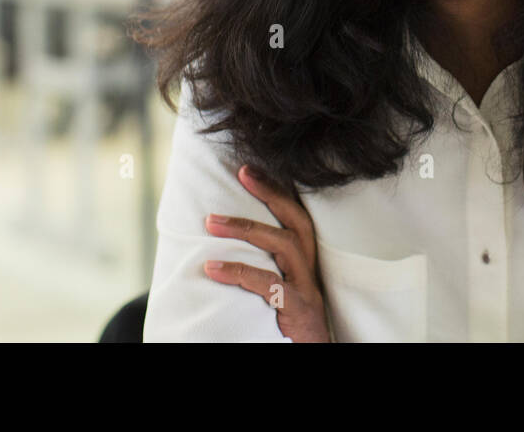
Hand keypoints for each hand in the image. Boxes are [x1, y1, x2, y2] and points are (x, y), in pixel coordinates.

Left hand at [203, 164, 330, 342]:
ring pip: (284, 245)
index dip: (277, 190)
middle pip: (297, 221)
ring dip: (246, 229)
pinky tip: (211, 269)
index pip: (297, 216)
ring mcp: (307, 288)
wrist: (312, 354)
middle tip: (241, 173)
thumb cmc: (290, 322)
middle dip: (270, 193)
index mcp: (306, 261)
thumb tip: (221, 242)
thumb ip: (264, 266)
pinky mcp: (298, 309)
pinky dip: (240, 273)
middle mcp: (310, 269)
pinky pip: (270, 285)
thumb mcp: (281, 288)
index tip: (249, 169)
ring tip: (210, 222)